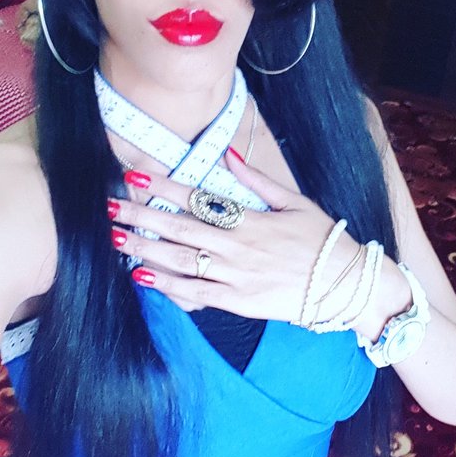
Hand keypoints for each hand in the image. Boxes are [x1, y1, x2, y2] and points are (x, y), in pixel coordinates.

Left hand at [107, 152, 357, 322]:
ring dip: (145, 250)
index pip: (196, 198)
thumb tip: (229, 153)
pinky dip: (167, 286)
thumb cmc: (323, 241)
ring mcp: (235, 277)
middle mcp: (237, 247)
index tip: (133, 176)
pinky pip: (195, 294)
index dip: (161, 187)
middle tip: (109, 209)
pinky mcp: (238, 302)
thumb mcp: (296, 202)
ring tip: (117, 240)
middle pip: (178, 229)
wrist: (346, 285)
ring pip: (180, 262)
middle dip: (141, 217)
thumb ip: (257, 181)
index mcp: (250, 219)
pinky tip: (143, 277)